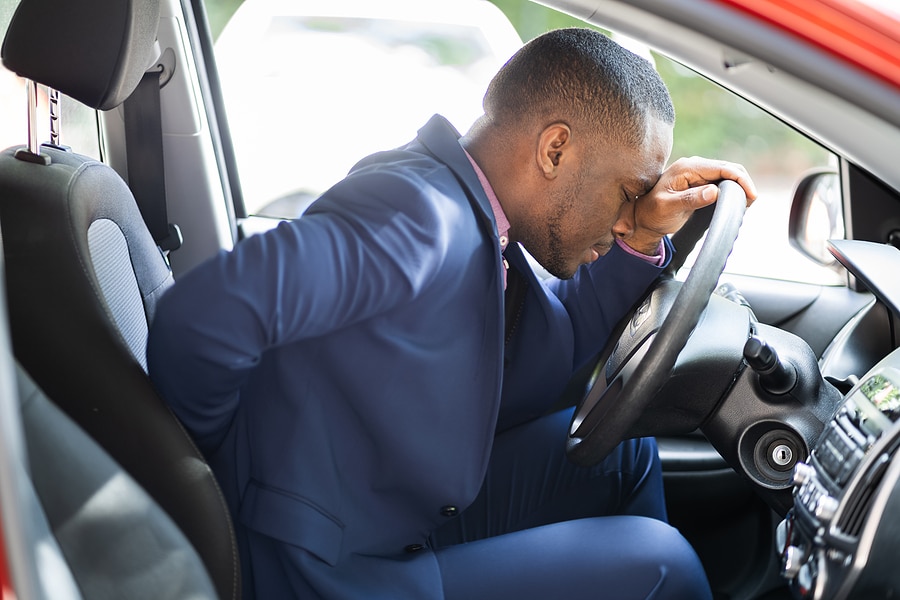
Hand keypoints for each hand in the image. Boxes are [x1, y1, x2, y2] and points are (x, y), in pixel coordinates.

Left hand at [620, 157, 757, 254]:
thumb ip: (690, 199)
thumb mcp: (668, 208)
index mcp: (687, 168)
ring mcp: (697, 173)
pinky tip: (737, 201)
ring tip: (747, 203)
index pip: (721, 168)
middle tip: (751, 201)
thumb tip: (714, 191)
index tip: (751, 195)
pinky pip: (722, 181)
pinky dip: (733, 189)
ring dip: (739, 186)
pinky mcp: (700, 182)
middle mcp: (694, 166)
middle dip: (743, 182)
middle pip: (728, 168)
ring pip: (727, 174)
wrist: (642, 218)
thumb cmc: (652, 213)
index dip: (740, 180)